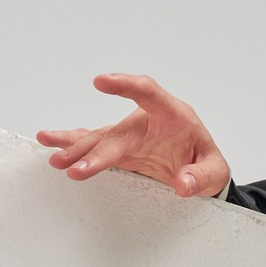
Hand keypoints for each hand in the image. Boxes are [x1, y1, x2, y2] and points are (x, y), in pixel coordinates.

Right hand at [37, 73, 229, 198]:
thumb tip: (184, 184)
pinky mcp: (121, 149)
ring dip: (76, 149)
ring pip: (99, 139)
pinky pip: (94, 145)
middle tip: (73, 165)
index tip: (102, 81)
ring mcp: (131, 135)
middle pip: (116, 132)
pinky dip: (74, 146)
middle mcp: (145, 121)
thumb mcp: (214, 171)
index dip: (126, 85)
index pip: (148, 92)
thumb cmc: (206, 161)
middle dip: (94, 150)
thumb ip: (201, 176)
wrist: (200, 169)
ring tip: (54, 156)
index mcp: (172, 115)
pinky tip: (51, 143)